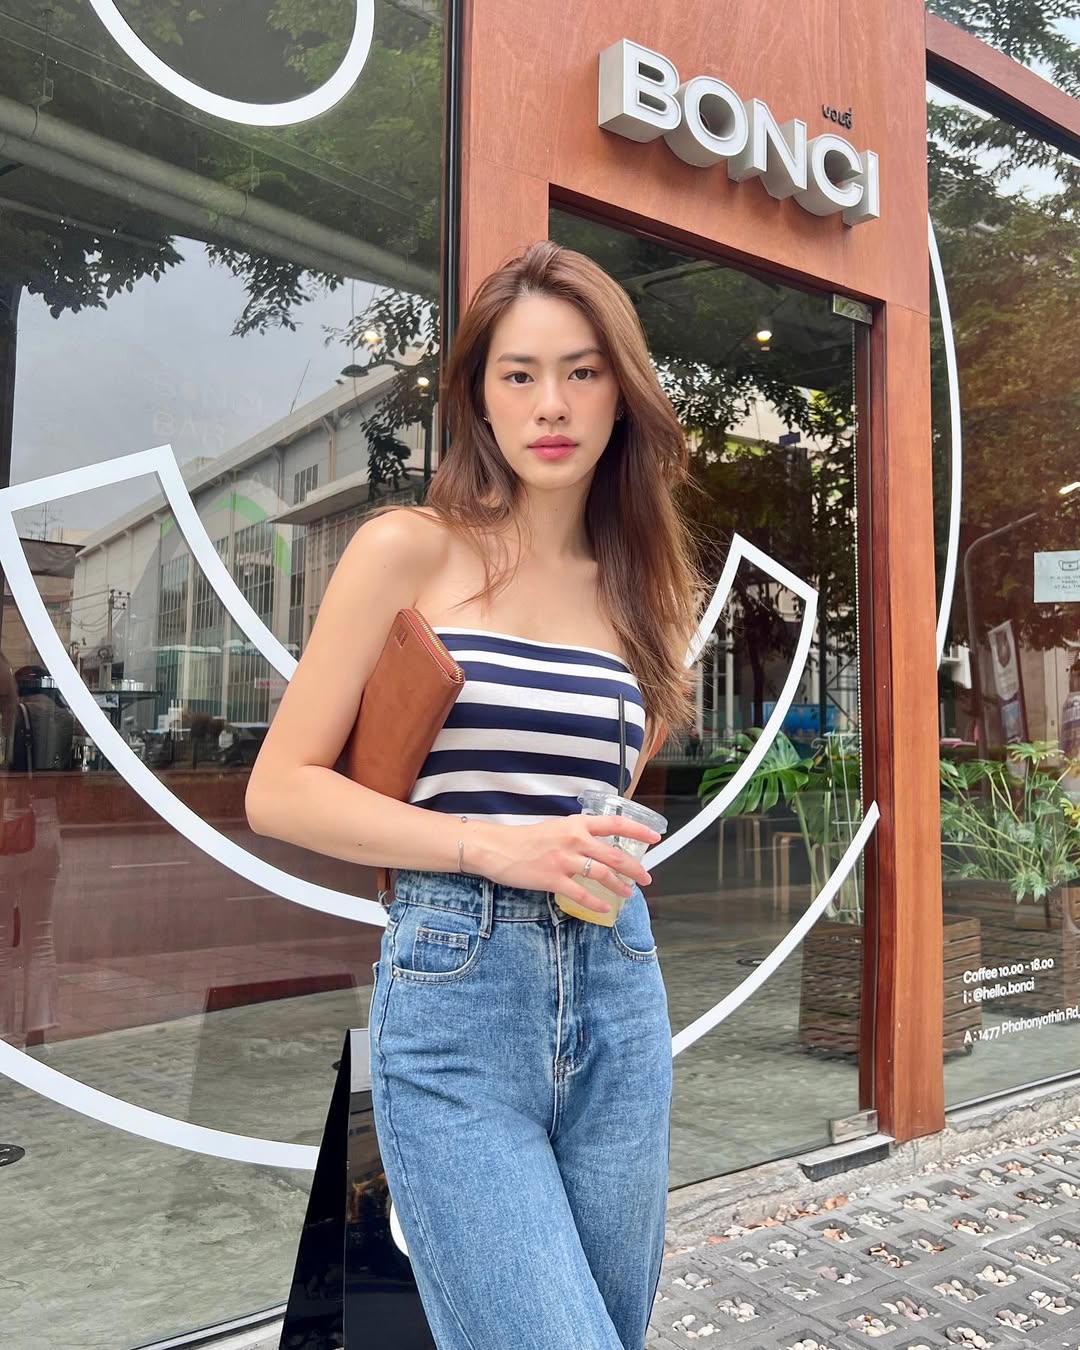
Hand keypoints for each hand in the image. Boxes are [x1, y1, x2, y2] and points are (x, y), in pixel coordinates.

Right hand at [467, 815, 658, 916]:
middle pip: (614, 855)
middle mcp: (574, 840)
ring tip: (628, 893)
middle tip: (646, 878)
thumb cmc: (526, 839)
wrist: (498, 848)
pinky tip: (605, 908)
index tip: (655, 837)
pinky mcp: (553, 879)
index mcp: (576, 824)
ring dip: (619, 886)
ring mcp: (564, 860)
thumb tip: (599, 846)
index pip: (615, 824)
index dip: (638, 830)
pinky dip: (596, 903)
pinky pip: (581, 894)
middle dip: (635, 868)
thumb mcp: (557, 828)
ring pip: (602, 875)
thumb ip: (579, 835)